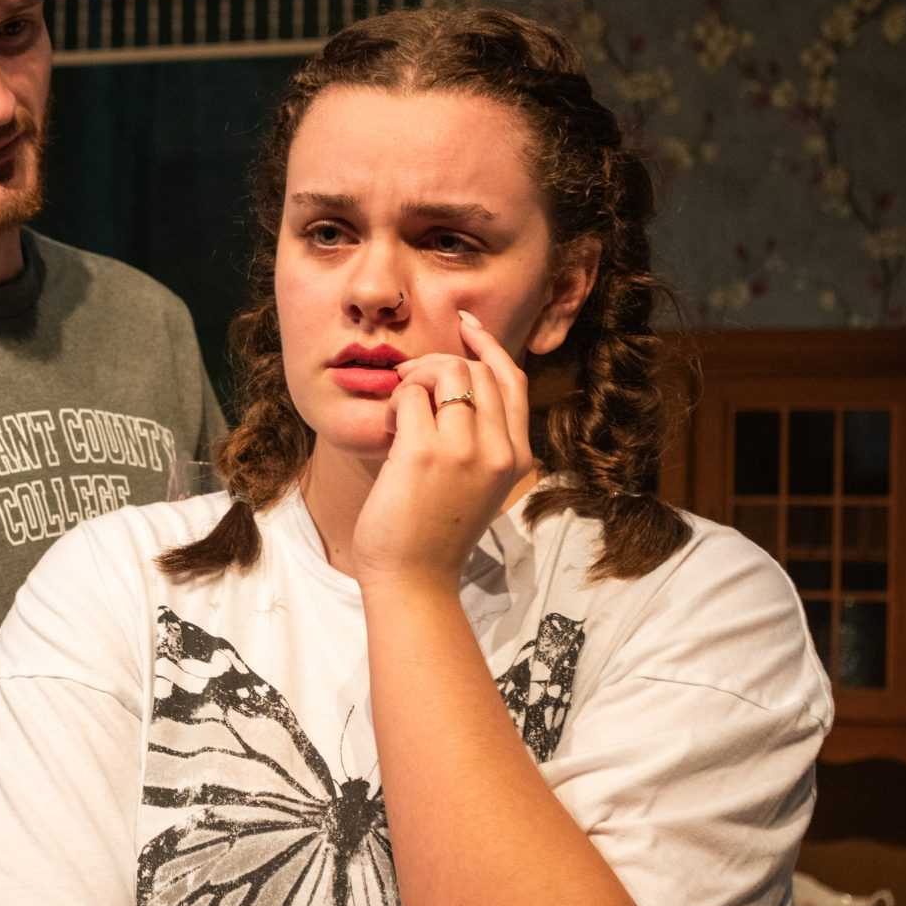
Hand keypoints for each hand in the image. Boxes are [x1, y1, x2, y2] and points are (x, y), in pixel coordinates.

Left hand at [351, 313, 533, 587]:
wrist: (415, 579)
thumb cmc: (436, 534)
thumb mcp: (480, 485)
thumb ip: (483, 441)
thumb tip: (462, 384)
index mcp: (517, 456)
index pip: (512, 380)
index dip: (488, 346)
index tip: (465, 326)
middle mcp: (498, 449)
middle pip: (477, 370)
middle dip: (439, 363)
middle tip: (410, 381)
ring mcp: (464, 450)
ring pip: (446, 373)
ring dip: (415, 379)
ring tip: (399, 408)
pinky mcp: (424, 453)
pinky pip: (410, 394)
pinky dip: (395, 400)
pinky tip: (388, 427)